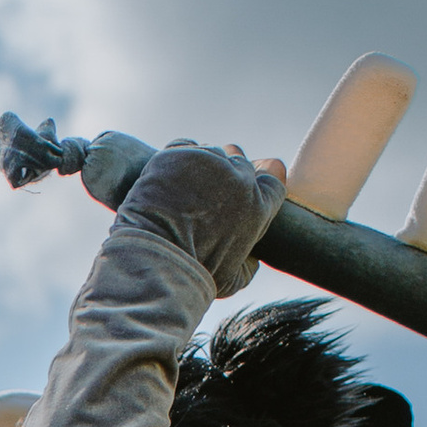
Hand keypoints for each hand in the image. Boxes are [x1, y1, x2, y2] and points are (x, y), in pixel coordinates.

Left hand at [116, 141, 288, 297]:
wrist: (153, 260)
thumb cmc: (192, 275)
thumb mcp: (231, 280)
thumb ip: (249, 266)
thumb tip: (253, 259)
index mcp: (258, 207)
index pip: (273, 177)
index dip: (260, 177)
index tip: (242, 184)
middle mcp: (240, 179)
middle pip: (239, 158)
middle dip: (225, 171)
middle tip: (204, 190)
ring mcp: (210, 163)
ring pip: (210, 152)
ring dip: (200, 166)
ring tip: (179, 191)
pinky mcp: (180, 154)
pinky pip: (183, 146)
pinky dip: (176, 158)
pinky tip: (166, 178)